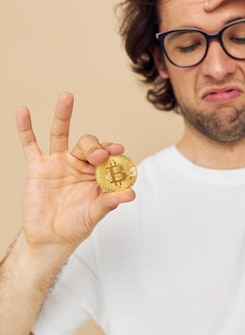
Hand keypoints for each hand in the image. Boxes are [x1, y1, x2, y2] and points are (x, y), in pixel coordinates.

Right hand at [16, 92, 134, 253]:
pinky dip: (26, 128)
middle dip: (94, 146)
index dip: (112, 151)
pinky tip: (23, 111)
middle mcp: (79, 164)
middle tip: (99, 156)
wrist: (50, 239)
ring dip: (63, 114)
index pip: (107, 156)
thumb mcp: (95, 214)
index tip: (117, 150)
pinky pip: (30, 144)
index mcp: (96, 173)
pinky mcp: (38, 167)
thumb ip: (111, 202)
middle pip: (88, 144)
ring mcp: (58, 163)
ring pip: (60, 134)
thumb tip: (131, 193)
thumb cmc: (76, 225)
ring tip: (67, 96)